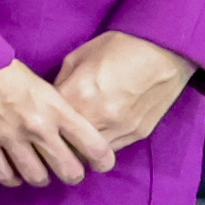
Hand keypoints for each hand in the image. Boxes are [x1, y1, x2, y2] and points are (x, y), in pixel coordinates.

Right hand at [0, 60, 120, 186]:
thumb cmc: (3, 68)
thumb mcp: (41, 85)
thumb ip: (56, 110)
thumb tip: (68, 134)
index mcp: (56, 108)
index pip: (93, 145)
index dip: (103, 160)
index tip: (101, 164)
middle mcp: (37, 128)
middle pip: (69, 171)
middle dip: (72, 174)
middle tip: (67, 169)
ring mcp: (10, 138)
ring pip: (38, 178)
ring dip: (40, 177)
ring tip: (38, 171)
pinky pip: (4, 176)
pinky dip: (11, 178)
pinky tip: (13, 173)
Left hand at [53, 30, 196, 151]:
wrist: (163, 50)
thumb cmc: (118, 47)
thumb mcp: (78, 58)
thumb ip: (61, 83)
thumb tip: (52, 104)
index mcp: (78, 95)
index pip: (49, 125)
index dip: (43, 126)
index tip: (41, 125)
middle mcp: (97, 117)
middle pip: (67, 147)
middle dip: (60, 143)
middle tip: (57, 137)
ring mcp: (119, 129)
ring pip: (90, 157)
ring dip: (81, 150)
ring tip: (78, 139)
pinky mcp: (137, 134)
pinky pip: (112, 150)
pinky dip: (101, 146)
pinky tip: (99, 134)